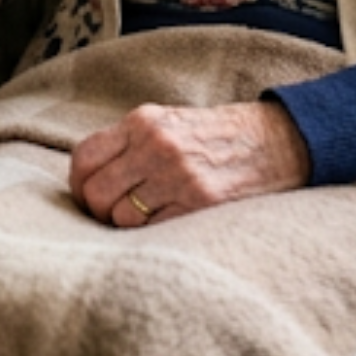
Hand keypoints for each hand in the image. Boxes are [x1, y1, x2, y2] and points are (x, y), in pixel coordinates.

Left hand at [68, 100, 311, 226]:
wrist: (276, 141)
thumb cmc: (216, 136)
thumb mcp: (168, 122)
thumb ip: (129, 143)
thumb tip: (88, 178)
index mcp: (143, 121)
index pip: (84, 157)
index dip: (78, 184)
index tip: (88, 195)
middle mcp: (155, 145)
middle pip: (95, 191)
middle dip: (98, 210)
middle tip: (113, 215)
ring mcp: (177, 175)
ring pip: (120, 216)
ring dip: (127, 225)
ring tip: (145, 219)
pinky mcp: (199, 203)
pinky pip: (152, 231)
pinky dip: (152, 234)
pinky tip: (167, 224)